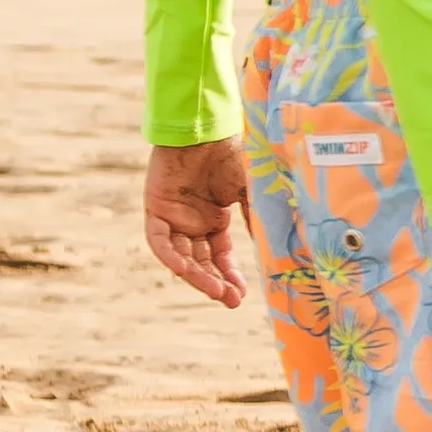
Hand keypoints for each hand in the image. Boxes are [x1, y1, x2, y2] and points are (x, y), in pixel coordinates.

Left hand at [145, 141, 249, 307]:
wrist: (207, 130)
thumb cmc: (232, 155)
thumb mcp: (252, 194)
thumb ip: (257, 221)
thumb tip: (275, 251)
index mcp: (213, 218)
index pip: (219, 256)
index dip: (230, 276)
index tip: (242, 295)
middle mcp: (192, 221)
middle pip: (201, 261)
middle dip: (214, 283)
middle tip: (231, 301)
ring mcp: (173, 216)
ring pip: (181, 256)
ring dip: (196, 276)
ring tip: (217, 292)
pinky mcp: (155, 209)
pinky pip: (159, 240)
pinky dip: (170, 257)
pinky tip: (185, 271)